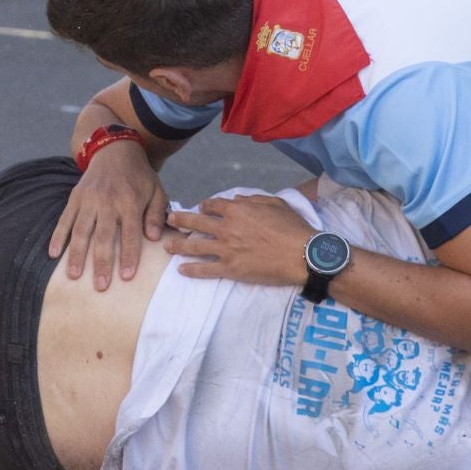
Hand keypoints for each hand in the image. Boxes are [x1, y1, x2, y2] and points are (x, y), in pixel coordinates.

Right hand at [48, 140, 168, 288]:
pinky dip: (58, 237)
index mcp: (130, 201)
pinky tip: (53, 254)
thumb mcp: (157, 191)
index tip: (126, 277)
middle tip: (100, 286)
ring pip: (81, 231)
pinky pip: (64, 220)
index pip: (131, 234)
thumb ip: (156, 214)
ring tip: (74, 276)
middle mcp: (107, 201)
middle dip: (101, 263)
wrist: (116, 150)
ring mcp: (88, 200)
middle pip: (103, 236)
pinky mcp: (75, 198)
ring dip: (76, 255)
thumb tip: (154, 238)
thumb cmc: (140, 177)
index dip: (128, 256)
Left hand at [164, 194, 314, 285]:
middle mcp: (226, 228)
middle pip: (196, 223)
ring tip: (168, 246)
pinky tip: (182, 270)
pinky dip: (192, 270)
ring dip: (179, 245)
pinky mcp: (230, 269)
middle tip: (169, 220)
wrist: (302, 255)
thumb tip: (238, 199)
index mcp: (237, 210)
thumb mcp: (275, 203)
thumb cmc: (292, 227)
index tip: (201, 208)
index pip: (212, 205)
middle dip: (180, 220)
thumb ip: (253, 199)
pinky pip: (205, 269)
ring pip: (195, 246)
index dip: (205, 206)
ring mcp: (226, 250)